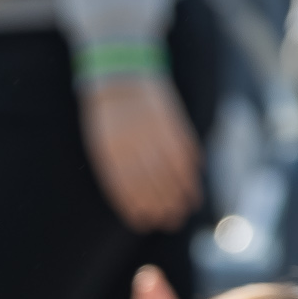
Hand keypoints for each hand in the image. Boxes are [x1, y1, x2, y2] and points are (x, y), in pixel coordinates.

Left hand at [80, 74, 202, 232]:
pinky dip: (189, 172)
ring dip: (179, 194)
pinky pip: (183, 153)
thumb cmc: (110, 116)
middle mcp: (133, 143)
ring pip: (169, 170)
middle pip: (151, 182)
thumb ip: (117, 168)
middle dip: (161, 205)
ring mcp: (154, 132)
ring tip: (184, 211)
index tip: (145, 223)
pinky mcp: (172, 123)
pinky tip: (193, 186)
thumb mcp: (103, 141)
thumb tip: (133, 200)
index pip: (125, 186)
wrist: (122, 76)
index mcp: (111, 149)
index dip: (136, 206)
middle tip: (170, 223)